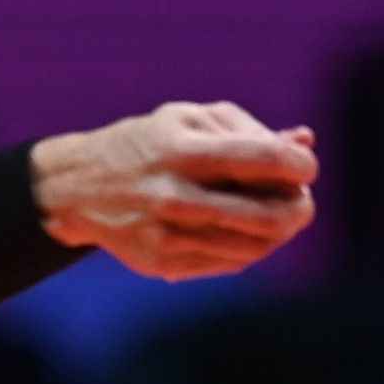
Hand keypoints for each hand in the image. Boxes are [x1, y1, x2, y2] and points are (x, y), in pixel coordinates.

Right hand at [31, 102, 317, 281]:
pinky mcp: (163, 263)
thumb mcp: (188, 119)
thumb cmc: (147, 144)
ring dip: (279, 232)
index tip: (305, 167)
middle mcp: (173, 195)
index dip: (299, 166)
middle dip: (299, 208)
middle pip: (267, 215)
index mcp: (181, 150)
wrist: (79, 187)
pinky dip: (251, 248)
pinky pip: (230, 263)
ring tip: (278, 216)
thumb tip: (304, 141)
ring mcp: (167, 234)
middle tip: (302, 200)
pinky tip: (246, 232)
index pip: (264, 160)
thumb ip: (247, 129)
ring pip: (254, 246)